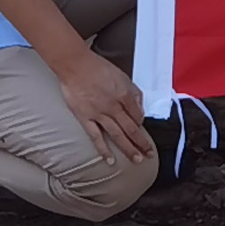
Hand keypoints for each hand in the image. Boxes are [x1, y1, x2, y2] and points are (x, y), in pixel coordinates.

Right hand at [50, 45, 154, 166]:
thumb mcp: (121, 74)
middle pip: (131, 128)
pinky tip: (110, 160)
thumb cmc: (97, 67)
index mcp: (124, 94)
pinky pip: (96, 137)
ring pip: (118, 135)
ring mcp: (100, 114)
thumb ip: (132, 90)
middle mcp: (114, 107)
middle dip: (142, 143)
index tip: (142, 130)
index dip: (141, 124)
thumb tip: (139, 106)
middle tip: (149, 154)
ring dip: (128, 149)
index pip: (137, 115)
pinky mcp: (86, 118)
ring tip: (137, 160)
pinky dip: (103, 150)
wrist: (75, 65)